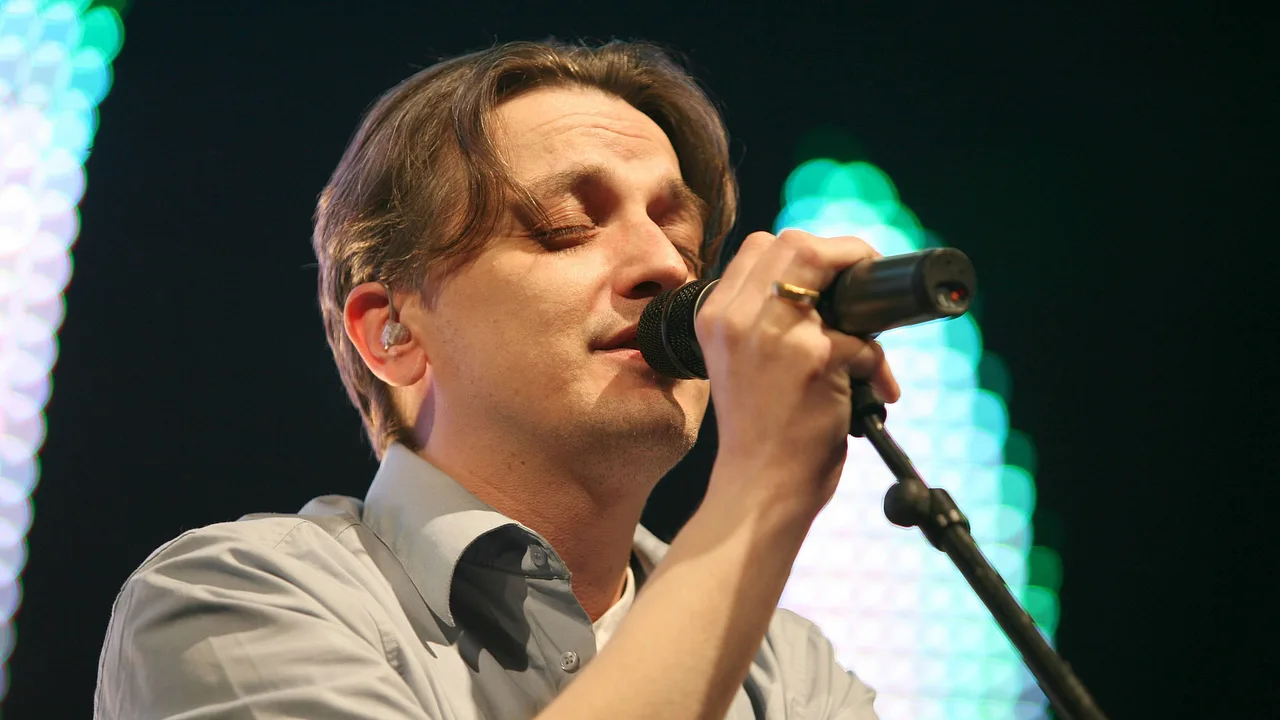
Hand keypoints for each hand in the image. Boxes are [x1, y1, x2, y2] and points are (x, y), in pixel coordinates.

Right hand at [696, 229, 899, 515]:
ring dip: (865, 298)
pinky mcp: (815, 358)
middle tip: (865, 280)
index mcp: (714, 316)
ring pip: (827, 265)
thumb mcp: (741, 363)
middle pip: (796, 243)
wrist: (758, 488)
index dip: (806, 251)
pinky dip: (876, 366)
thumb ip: (765, 322)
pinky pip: (862, 338)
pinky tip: (875, 390)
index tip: (832, 273)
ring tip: (871, 340)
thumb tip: (833, 291)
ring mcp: (774, 334)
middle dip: (843, 254)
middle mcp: (736, 317)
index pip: (761, 246)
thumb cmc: (758, 432)